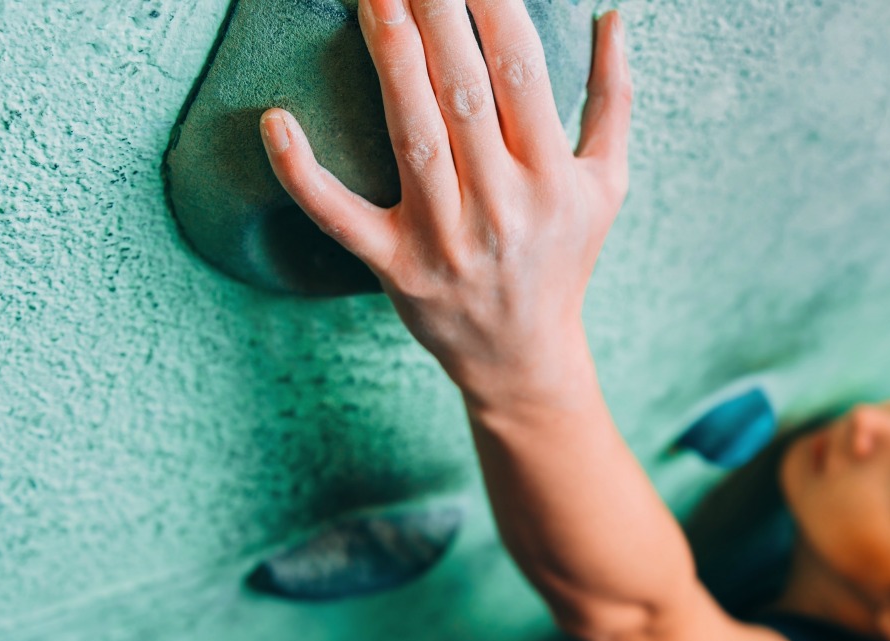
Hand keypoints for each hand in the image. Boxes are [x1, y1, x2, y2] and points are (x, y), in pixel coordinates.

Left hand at [259, 1, 631, 405]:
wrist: (524, 357)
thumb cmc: (564, 258)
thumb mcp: (605, 183)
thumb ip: (612, 99)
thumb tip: (612, 16)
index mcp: (551, 176)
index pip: (521, 72)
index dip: (493, 8)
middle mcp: (501, 204)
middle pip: (462, 91)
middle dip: (434, 16)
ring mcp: (445, 238)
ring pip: (411, 135)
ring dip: (387, 59)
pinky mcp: (395, 266)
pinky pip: (341, 217)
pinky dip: (304, 175)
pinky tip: (277, 121)